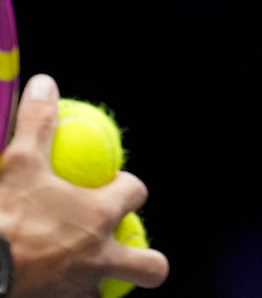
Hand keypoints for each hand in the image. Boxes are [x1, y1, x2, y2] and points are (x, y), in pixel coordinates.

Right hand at [0, 73, 169, 296]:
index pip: (137, 193)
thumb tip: (45, 82)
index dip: (129, 188)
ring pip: (109, 292)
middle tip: (131, 251)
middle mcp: (100, 258)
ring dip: (104, 284)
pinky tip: (53, 292)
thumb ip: (38, 121)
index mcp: (100, 216)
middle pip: (149, 265)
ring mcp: (79, 291)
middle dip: (149, 262)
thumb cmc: (3, 215)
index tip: (113, 186)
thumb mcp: (19, 162)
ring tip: (90, 278)